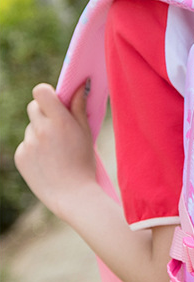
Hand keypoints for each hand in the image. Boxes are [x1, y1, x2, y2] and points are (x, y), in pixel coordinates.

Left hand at [15, 82, 96, 218]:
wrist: (74, 196)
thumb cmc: (84, 164)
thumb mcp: (86, 134)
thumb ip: (79, 108)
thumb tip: (80, 85)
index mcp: (59, 121)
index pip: (41, 91)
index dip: (47, 94)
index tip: (54, 101)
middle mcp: (41, 130)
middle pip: (33, 107)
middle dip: (44, 113)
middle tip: (57, 127)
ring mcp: (28, 143)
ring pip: (31, 129)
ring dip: (40, 134)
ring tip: (56, 153)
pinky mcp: (20, 156)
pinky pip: (25, 145)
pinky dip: (35, 151)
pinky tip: (47, 163)